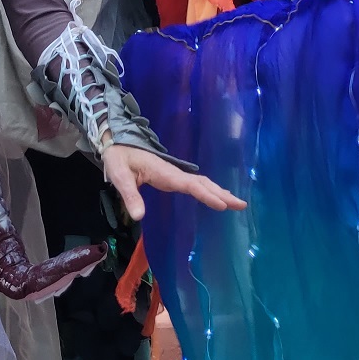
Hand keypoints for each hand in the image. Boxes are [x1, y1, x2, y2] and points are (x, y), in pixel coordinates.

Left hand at [103, 145, 245, 220]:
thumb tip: (138, 217)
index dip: (206, 195)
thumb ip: (129, 195)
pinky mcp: (172, 176)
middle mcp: (173, 172)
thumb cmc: (118, 158)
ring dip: (219, 191)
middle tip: (241, 205)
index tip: (222, 205)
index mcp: (164, 173)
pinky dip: (209, 189)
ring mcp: (174, 174)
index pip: (189, 185)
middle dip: (222, 194)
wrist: (117, 142)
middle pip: (202, 183)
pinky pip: (195, 184)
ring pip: (201, 183)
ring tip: (236, 203)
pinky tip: (216, 196)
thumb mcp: (120, 176)